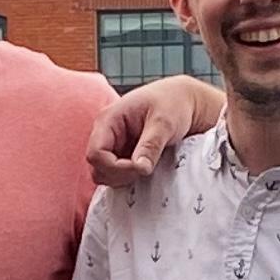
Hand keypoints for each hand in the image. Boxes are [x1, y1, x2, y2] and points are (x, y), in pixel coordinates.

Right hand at [85, 72, 218, 189]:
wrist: (184, 101)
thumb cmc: (172, 103)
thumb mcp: (164, 122)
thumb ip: (150, 145)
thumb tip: (141, 168)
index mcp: (109, 120)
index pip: (96, 153)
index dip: (115, 168)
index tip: (140, 169)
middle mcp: (107, 134)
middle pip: (98, 168)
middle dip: (120, 175)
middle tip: (145, 169)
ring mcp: (114, 147)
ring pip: (106, 175)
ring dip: (125, 178)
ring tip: (148, 168)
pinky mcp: (124, 156)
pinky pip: (118, 176)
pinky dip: (131, 178)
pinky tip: (148, 169)